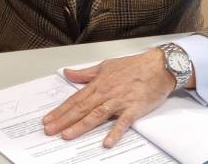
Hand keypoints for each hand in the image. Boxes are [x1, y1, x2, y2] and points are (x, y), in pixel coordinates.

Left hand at [42, 49, 177, 147]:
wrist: (159, 66)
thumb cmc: (134, 66)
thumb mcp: (105, 65)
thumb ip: (85, 73)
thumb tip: (68, 73)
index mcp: (98, 84)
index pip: (75, 99)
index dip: (60, 110)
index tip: (48, 119)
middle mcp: (106, 93)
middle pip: (81, 109)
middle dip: (63, 121)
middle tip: (49, 131)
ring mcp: (119, 101)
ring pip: (96, 115)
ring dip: (81, 126)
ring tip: (67, 135)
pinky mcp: (134, 108)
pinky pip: (123, 122)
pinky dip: (115, 132)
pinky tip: (106, 142)